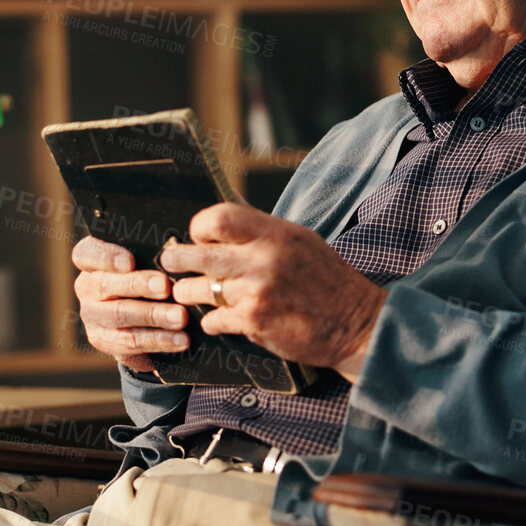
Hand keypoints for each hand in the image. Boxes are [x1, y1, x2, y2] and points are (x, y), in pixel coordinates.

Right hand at [72, 235, 187, 373]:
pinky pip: (130, 343)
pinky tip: (180, 339)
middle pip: (105, 285)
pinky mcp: (102, 341)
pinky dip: (158, 341)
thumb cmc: (147, 272)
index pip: (86, 253)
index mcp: (91, 260)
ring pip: (120, 316)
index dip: (106, 257)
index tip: (129, 262)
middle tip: (165, 287)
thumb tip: (175, 254)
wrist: (140, 313)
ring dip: (153, 317)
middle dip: (138, 286)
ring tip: (180, 318)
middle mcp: (86, 287)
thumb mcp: (145, 259)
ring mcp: (91, 316)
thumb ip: (152, 255)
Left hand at [160, 203, 385, 381]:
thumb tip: (227, 201)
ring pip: (200, 289)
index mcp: (276, 233)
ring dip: (189, 293)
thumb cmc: (327, 279)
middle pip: (199, 253)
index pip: (219, 217)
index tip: (196, 235)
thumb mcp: (299, 240)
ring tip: (186, 293)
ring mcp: (258, 292)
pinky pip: (214, 319)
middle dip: (177, 258)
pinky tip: (216, 320)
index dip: (200, 226)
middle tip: (168, 261)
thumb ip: (260, 225)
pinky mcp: (255, 323)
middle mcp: (265, 259)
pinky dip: (211, 321)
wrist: (356, 324)